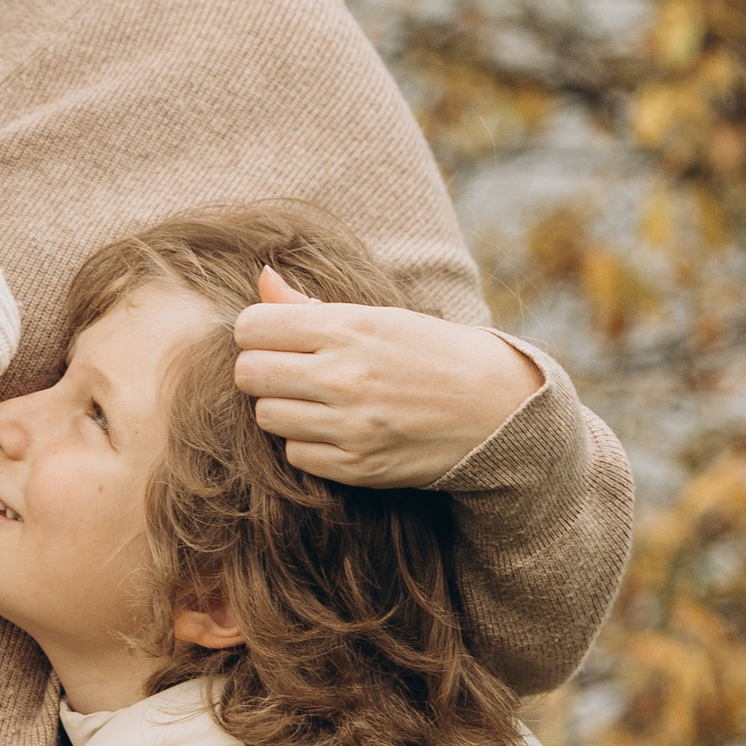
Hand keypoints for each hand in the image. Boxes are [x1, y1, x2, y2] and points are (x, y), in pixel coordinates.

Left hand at [231, 267, 541, 484]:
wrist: (497, 408)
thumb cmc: (432, 353)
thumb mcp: (379, 317)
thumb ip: (310, 307)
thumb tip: (262, 279)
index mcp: (348, 328)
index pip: (251, 328)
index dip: (257, 332)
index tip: (275, 337)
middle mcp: (344, 376)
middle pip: (249, 374)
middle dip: (261, 370)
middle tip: (289, 370)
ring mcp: (350, 425)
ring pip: (266, 417)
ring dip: (283, 408)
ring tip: (315, 400)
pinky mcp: (358, 466)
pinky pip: (295, 456)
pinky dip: (307, 444)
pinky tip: (334, 429)